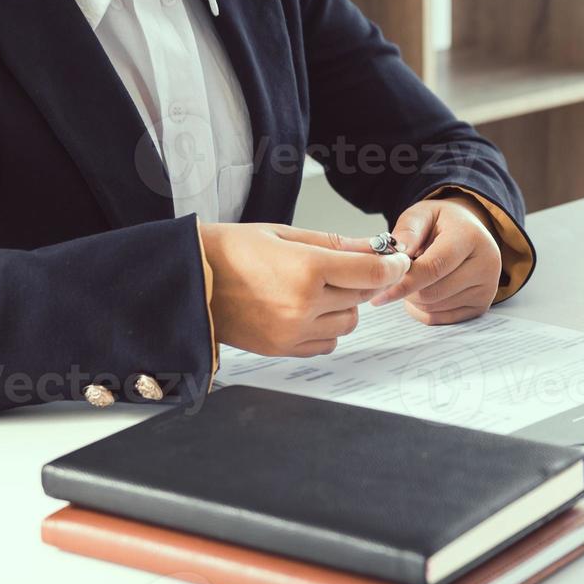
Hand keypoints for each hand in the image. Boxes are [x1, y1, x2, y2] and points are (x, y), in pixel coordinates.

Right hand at [198, 223, 411, 355]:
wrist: (188, 281)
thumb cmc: (230, 251)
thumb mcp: (284, 234)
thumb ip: (335, 244)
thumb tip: (374, 247)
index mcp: (305, 269)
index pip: (372, 272)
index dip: (391, 264)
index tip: (396, 260)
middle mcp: (303, 304)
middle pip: (363, 296)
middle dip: (361, 280)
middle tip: (342, 267)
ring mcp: (293, 331)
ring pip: (349, 323)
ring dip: (344, 306)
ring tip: (316, 288)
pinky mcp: (283, 349)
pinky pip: (327, 343)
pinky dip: (326, 328)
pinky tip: (305, 310)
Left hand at [370, 195, 501, 324]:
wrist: (469, 231)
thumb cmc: (442, 223)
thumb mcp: (422, 214)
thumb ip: (408, 231)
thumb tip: (396, 256)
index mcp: (471, 237)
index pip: (434, 267)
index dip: (404, 282)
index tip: (380, 291)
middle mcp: (486, 264)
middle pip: (432, 293)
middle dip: (406, 289)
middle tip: (396, 277)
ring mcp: (487, 288)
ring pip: (434, 308)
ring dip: (413, 299)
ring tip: (414, 278)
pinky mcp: (481, 305)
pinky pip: (441, 319)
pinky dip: (423, 310)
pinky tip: (422, 291)